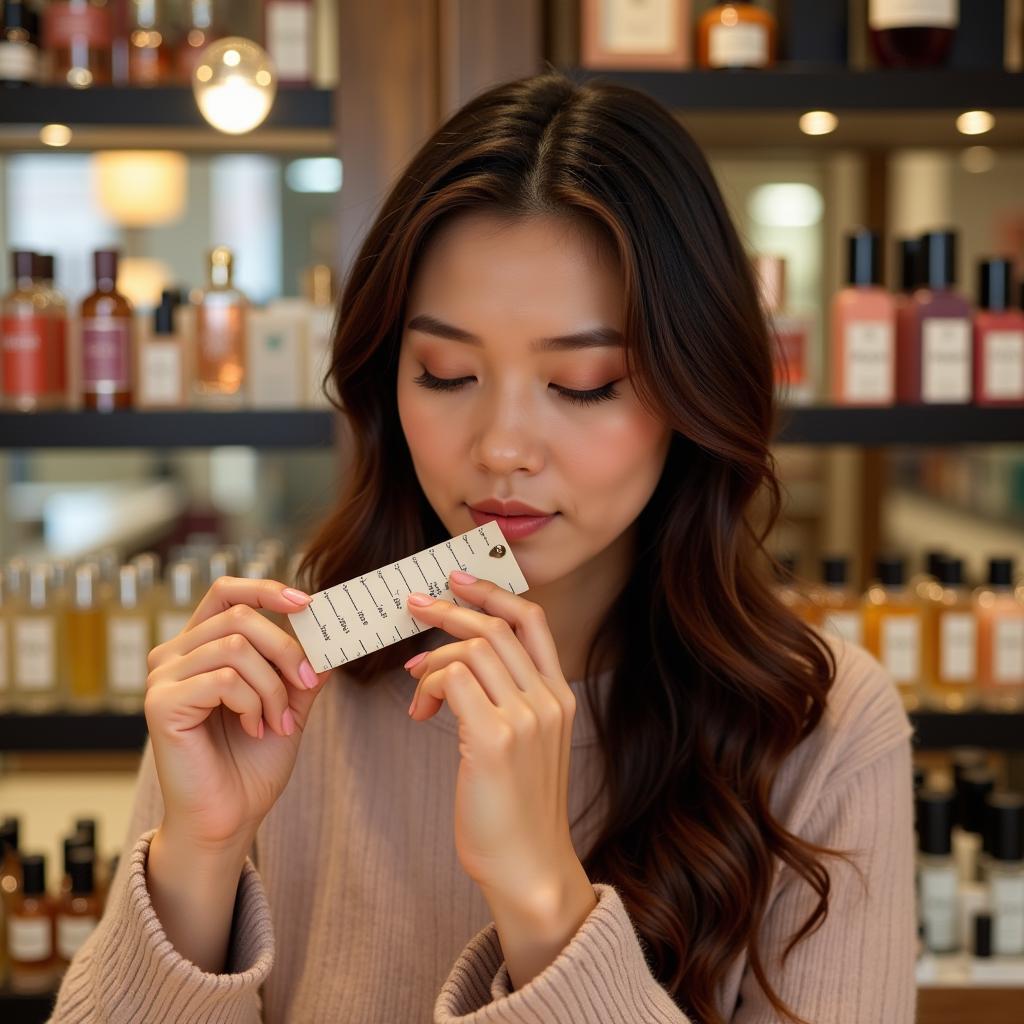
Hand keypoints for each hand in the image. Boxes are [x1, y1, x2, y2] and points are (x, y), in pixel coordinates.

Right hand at [144, 576, 332, 852]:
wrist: (229, 818)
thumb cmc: (252, 762)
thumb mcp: (289, 702)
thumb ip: (299, 666)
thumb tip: (323, 633)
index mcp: (200, 646)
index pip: (225, 591)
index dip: (266, 589)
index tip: (307, 602)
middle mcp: (173, 655)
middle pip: (241, 617)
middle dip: (286, 650)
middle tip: (307, 685)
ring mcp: (163, 678)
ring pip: (236, 647)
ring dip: (272, 686)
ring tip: (277, 721)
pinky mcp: (161, 703)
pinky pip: (224, 678)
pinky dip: (253, 703)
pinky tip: (255, 729)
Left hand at [406, 571, 582, 909]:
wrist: (530, 869)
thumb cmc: (518, 811)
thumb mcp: (528, 746)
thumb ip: (509, 702)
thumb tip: (461, 667)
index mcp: (560, 696)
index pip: (532, 620)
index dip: (494, 592)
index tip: (459, 580)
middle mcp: (549, 700)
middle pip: (496, 627)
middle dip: (449, 609)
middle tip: (413, 606)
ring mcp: (526, 718)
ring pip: (471, 649)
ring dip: (431, 658)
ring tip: (414, 685)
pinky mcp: (495, 739)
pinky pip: (453, 680)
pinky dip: (429, 684)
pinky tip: (420, 711)